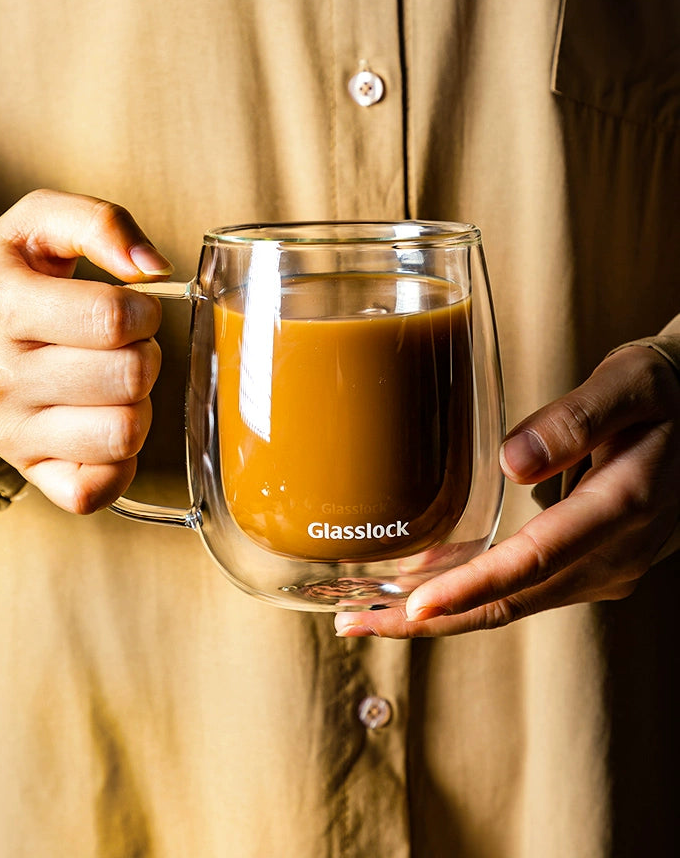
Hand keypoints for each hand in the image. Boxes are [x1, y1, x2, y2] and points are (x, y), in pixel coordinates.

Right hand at [0, 189, 171, 513]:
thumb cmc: (15, 276)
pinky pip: (98, 490)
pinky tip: (107, 423)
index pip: (113, 318)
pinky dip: (120, 462)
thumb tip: (154, 268)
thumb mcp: (43, 223)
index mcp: (0, 305)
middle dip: (146, 354)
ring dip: (139, 404)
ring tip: (116, 383)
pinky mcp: (31, 472)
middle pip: (129, 376)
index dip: (144, 312)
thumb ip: (102, 223)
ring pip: (125, 432)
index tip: (132, 310)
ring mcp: (12, 433)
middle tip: (125, 346)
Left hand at [335, 343, 679, 636]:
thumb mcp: (630, 384)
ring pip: (516, 605)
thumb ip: (577, 420)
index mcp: (625, 507)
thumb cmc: (666, 391)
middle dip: (432, 619)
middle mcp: (617, 554)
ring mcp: (608, 568)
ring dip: (445, 614)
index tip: (413, 608)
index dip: (471, 588)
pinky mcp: (595, 566)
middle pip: (512, 601)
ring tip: (371, 612)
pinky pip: (527, 591)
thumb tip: (514, 463)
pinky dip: (474, 596)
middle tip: (356, 622)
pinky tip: (427, 589)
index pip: (534, 561)